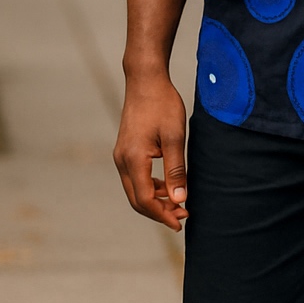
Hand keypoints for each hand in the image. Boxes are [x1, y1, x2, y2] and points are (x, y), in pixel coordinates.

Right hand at [113, 75, 188, 231]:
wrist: (145, 80)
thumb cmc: (163, 105)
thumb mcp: (175, 137)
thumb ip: (176, 170)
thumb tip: (179, 199)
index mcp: (133, 159)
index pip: (146, 199)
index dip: (163, 214)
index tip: (181, 221)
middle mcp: (122, 160)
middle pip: (137, 200)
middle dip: (159, 212)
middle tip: (182, 216)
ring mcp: (121, 155)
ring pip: (135, 190)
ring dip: (155, 200)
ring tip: (178, 203)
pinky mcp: (125, 151)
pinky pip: (134, 178)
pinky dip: (150, 187)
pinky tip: (168, 186)